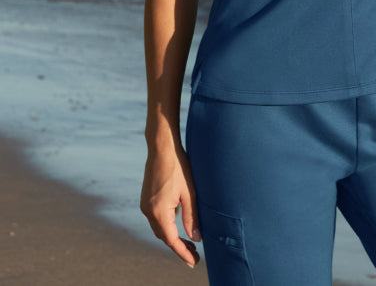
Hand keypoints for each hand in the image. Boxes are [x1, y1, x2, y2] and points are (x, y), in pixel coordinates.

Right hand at [140, 146, 200, 268]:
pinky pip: (156, 218)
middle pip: (164, 236)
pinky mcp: (146, 199)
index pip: (171, 240)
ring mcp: (145, 205)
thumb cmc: (179, 166)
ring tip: (189, 242)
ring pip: (159, 228)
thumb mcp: (190, 192)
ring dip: (172, 237)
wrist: (162, 147)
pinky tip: (177, 225)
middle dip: (178, 247)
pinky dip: (166, 226)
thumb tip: (196, 238)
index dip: (183, 252)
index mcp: (159, 211)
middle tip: (194, 254)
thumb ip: (192, 217)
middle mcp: (148, 211)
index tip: (193, 262)